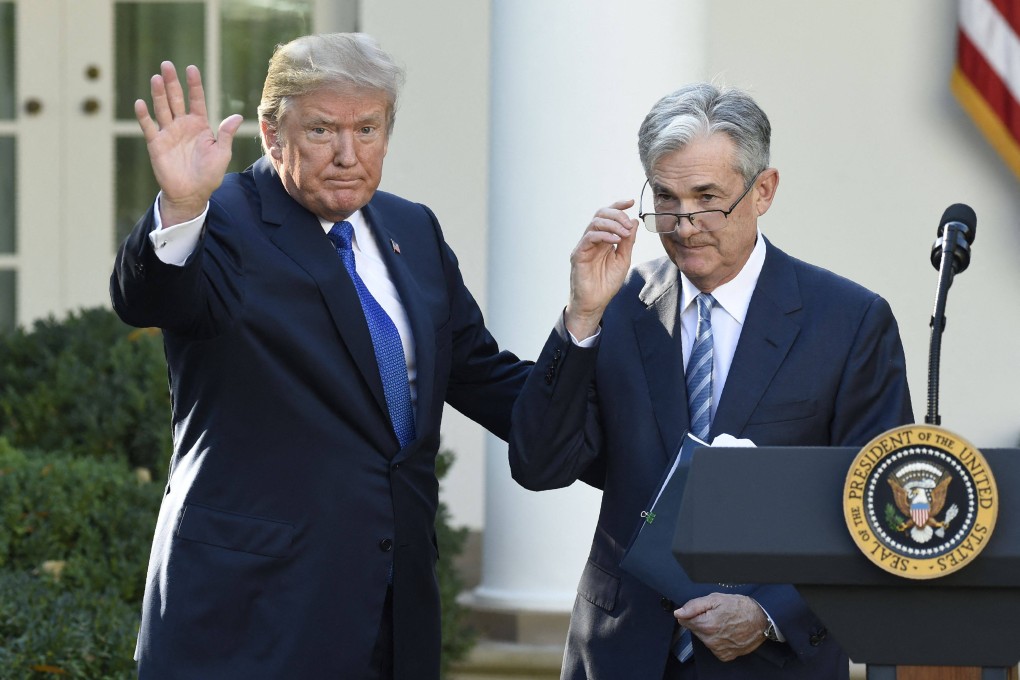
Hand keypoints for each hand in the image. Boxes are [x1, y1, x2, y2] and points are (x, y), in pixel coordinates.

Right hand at [134, 61, 243, 225]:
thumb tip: (237, 116)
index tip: (191, 68)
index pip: (196, 100)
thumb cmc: (209, 175)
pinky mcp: (155, 143)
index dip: (194, 85)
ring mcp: (168, 133)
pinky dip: (143, 116)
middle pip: (176, 99)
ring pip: (162, 108)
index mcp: (200, 125)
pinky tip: (140, 103)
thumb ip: (226, 134)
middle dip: (172, 82)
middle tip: (167, 64)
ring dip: (158, 94)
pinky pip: (148, 126)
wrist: (191, 194)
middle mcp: (182, 125)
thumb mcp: (222, 153)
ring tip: (156, 78)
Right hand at [563, 200, 637, 339]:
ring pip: (595, 223)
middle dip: (617, 214)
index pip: (608, 216)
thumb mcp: (623, 260)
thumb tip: (633, 221)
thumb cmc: (606, 284)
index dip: (618, 206)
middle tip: (628, 224)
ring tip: (624, 233)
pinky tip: (615, 240)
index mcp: (603, 239)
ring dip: (612, 224)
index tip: (630, 202)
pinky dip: (604, 235)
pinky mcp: (578, 254)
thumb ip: (628, 241)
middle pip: (601, 214)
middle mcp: (593, 239)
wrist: (595, 303)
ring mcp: (584, 246)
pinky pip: (589, 237)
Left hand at [674, 593, 767, 661]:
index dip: (692, 613)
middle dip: (701, 621)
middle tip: (716, 614)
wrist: (761, 620)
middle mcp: (711, 640)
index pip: (684, 620)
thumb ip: (694, 606)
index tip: (702, 610)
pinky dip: (717, 640)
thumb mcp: (715, 599)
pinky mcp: (725, 655)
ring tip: (724, 623)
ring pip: (704, 638)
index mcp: (706, 624)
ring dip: (710, 631)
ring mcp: (718, 649)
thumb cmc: (740, 607)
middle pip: (694, 629)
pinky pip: (713, 647)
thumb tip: (679, 613)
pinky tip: (727, 632)